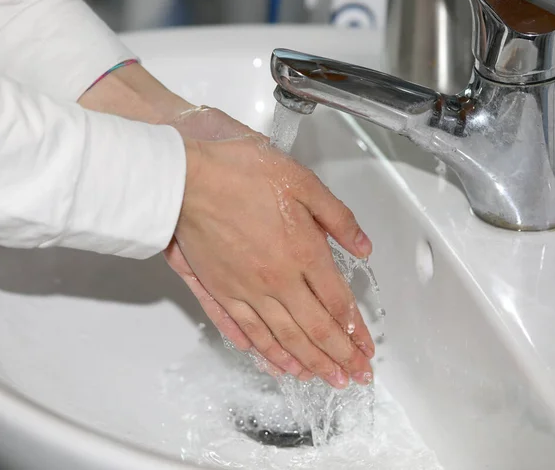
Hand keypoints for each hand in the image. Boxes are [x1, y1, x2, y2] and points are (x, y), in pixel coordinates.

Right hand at [175, 108, 374, 388]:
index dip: (356, 331)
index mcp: (304, 253)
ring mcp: (248, 291)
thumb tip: (364, 248)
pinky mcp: (221, 292)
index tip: (367, 349)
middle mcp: (278, 280)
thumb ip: (338, 218)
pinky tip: (277, 365)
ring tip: (327, 380)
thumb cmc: (242, 173)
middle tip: (357, 377)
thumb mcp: (304, 183)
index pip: (339, 304)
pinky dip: (265, 353)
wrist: (187, 179)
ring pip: (284, 338)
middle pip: (316, 330)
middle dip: (341, 358)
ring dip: (309, 363)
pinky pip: (246, 331)